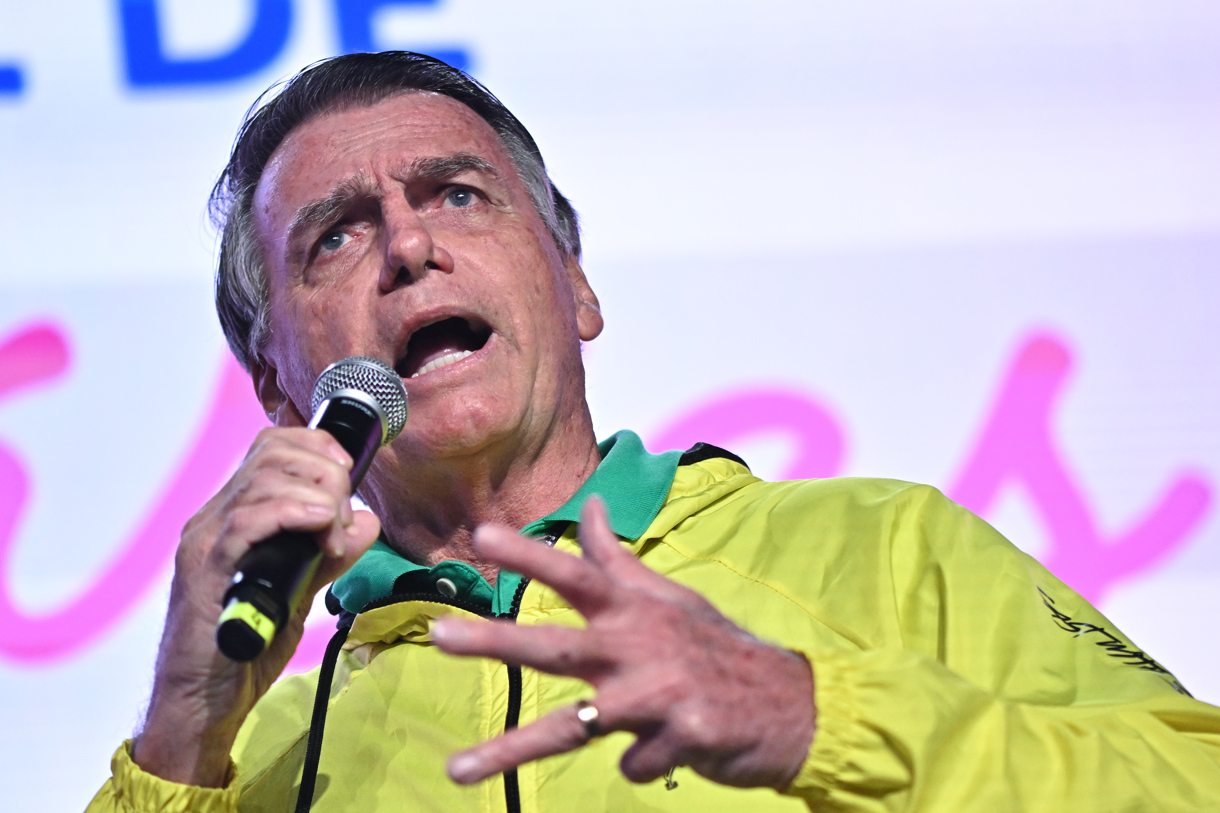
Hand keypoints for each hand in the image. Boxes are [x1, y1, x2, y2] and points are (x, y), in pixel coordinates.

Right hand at [133, 427, 380, 786]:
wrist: (204, 702)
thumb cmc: (248, 648)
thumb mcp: (301, 590)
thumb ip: (330, 554)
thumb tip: (366, 522)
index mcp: (233, 516)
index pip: (270, 447)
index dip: (315, 446)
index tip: (348, 470)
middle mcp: (213, 519)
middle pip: (270, 454)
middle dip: (323, 471)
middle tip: (344, 513)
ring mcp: (205, 541)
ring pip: (262, 481)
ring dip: (315, 495)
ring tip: (334, 530)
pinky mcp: (205, 569)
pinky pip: (247, 520)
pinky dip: (290, 512)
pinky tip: (319, 523)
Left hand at [432, 498, 815, 789]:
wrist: (792, 706)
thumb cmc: (717, 648)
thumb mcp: (671, 597)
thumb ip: (618, 559)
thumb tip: (589, 504)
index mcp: (636, 611)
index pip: (577, 575)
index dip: (530, 555)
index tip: (482, 534)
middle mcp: (640, 648)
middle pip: (556, 648)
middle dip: (496, 642)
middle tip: (439, 637)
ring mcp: (659, 696)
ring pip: (572, 727)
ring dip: (510, 748)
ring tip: (454, 770)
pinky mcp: (681, 740)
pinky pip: (631, 761)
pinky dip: (638, 760)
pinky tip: (657, 751)